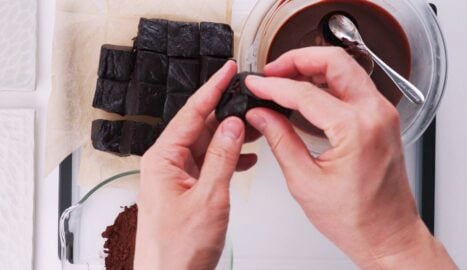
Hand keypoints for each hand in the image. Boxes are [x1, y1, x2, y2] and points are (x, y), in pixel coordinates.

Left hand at [135, 61, 256, 269]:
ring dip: (230, 138)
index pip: (191, 113)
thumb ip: (222, 157)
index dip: (212, 88)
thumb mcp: (208, 198)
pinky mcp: (187, 188)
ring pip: (207, 145)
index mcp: (163, 158)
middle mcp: (167, 163)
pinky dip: (228, 158)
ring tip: (256, 129)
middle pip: (199, 126)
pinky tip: (246, 158)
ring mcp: (177, 176)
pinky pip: (209, 163)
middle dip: (226, 113)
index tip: (228, 70)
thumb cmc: (177, 249)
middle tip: (251, 101)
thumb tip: (233, 125)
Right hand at [245, 47, 456, 268]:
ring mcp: (382, 114)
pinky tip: (306, 94)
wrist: (387, 234)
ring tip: (284, 80)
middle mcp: (375, 114)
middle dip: (297, 59)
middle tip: (272, 71)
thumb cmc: (357, 219)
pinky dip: (327, 83)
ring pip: (346, 69)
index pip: (305, 93)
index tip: (256, 86)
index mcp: (356, 130)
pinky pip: (353, 87)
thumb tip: (261, 115)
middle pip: (334, 61)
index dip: (273, 86)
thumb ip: (280, 140)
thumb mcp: (305, 181)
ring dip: (313, 68)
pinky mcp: (381, 119)